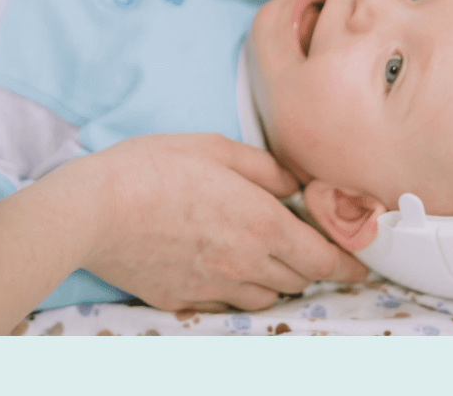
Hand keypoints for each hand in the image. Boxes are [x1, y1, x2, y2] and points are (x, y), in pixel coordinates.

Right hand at [73, 133, 367, 311]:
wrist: (94, 210)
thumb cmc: (155, 167)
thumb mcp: (217, 148)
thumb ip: (265, 168)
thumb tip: (292, 185)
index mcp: (262, 225)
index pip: (322, 258)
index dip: (347, 264)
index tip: (358, 264)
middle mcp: (245, 265)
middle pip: (298, 280)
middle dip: (310, 265)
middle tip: (307, 246)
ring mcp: (214, 287)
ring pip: (266, 297)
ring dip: (276, 279)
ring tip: (264, 254)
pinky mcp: (183, 299)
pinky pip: (228, 304)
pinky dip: (239, 290)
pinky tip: (225, 267)